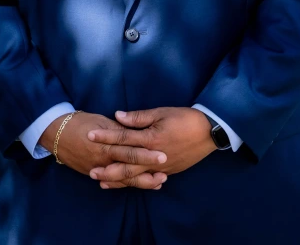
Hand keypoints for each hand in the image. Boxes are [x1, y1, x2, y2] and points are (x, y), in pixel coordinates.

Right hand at [40, 111, 167, 186]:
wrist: (55, 133)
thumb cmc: (79, 123)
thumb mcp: (100, 121)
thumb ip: (118, 129)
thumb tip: (135, 131)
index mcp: (106, 144)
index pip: (130, 150)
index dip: (146, 153)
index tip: (163, 155)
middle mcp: (103, 159)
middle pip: (128, 168)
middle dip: (147, 172)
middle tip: (165, 174)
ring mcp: (98, 169)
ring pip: (122, 179)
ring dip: (141, 182)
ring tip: (158, 182)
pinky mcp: (94, 174)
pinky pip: (113, 182)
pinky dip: (126, 184)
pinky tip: (140, 186)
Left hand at [87, 107, 215, 188]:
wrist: (209, 132)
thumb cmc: (184, 118)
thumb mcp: (161, 113)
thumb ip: (138, 117)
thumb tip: (117, 116)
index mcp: (150, 138)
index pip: (123, 138)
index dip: (106, 137)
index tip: (90, 136)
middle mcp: (154, 155)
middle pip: (126, 163)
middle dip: (108, 168)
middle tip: (91, 171)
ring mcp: (161, 166)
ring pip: (136, 176)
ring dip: (118, 180)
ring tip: (102, 183)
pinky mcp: (168, 171)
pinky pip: (148, 180)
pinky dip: (135, 183)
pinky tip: (126, 185)